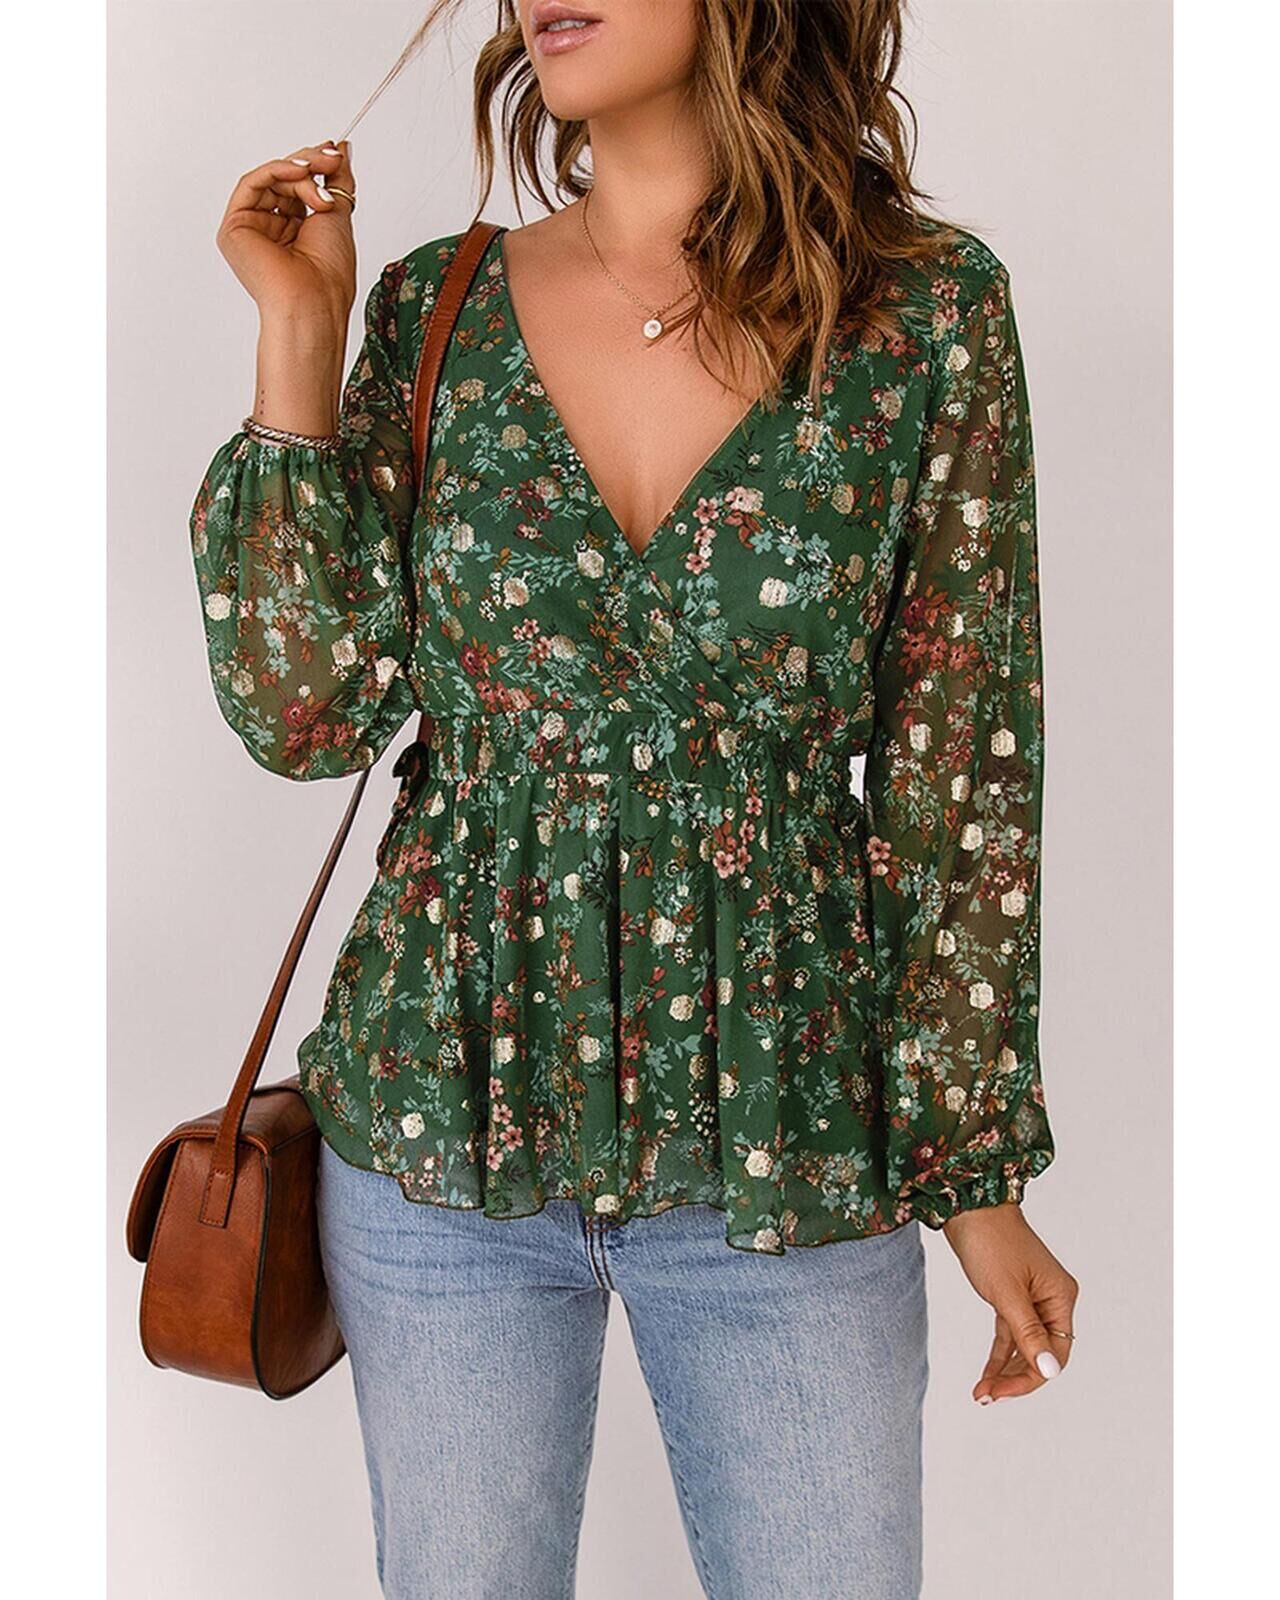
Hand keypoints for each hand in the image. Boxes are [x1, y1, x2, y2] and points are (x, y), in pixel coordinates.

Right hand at [216, 140, 357, 337]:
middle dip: (310, 164)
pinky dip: (277, 171)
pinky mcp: (235, 227)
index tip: (335, 154)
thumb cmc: (329, 272)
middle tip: (331, 160)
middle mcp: (272, 229)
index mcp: (295, 231)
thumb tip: (342, 148)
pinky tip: (301, 173)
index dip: (315, 166)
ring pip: (271, 179)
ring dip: (300, 173)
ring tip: (320, 181)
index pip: (298, 186)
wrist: (314, 298)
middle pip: (284, 179)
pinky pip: (252, 183)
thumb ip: (336, 179)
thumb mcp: (339, 213)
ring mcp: (252, 228)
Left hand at [941, 1201, 1078, 1402]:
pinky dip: (998, 1353)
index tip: (1003, 1391)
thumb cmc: (990, 1242)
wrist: (968, 1206)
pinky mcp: (1011, 1295)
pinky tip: (985, 1374)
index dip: (1032, 1377)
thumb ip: (1029, 1334)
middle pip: (1042, 1352)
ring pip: (1023, 1346)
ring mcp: (1031, 1298)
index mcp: (1060, 1297)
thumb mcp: (1008, 1293)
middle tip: (987, 1395)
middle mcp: (1051, 1300)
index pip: (1056, 1352)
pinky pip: (1010, 1333)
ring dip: (1004, 1369)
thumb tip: (1050, 1371)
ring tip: (982, 1392)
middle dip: (1016, 1377)